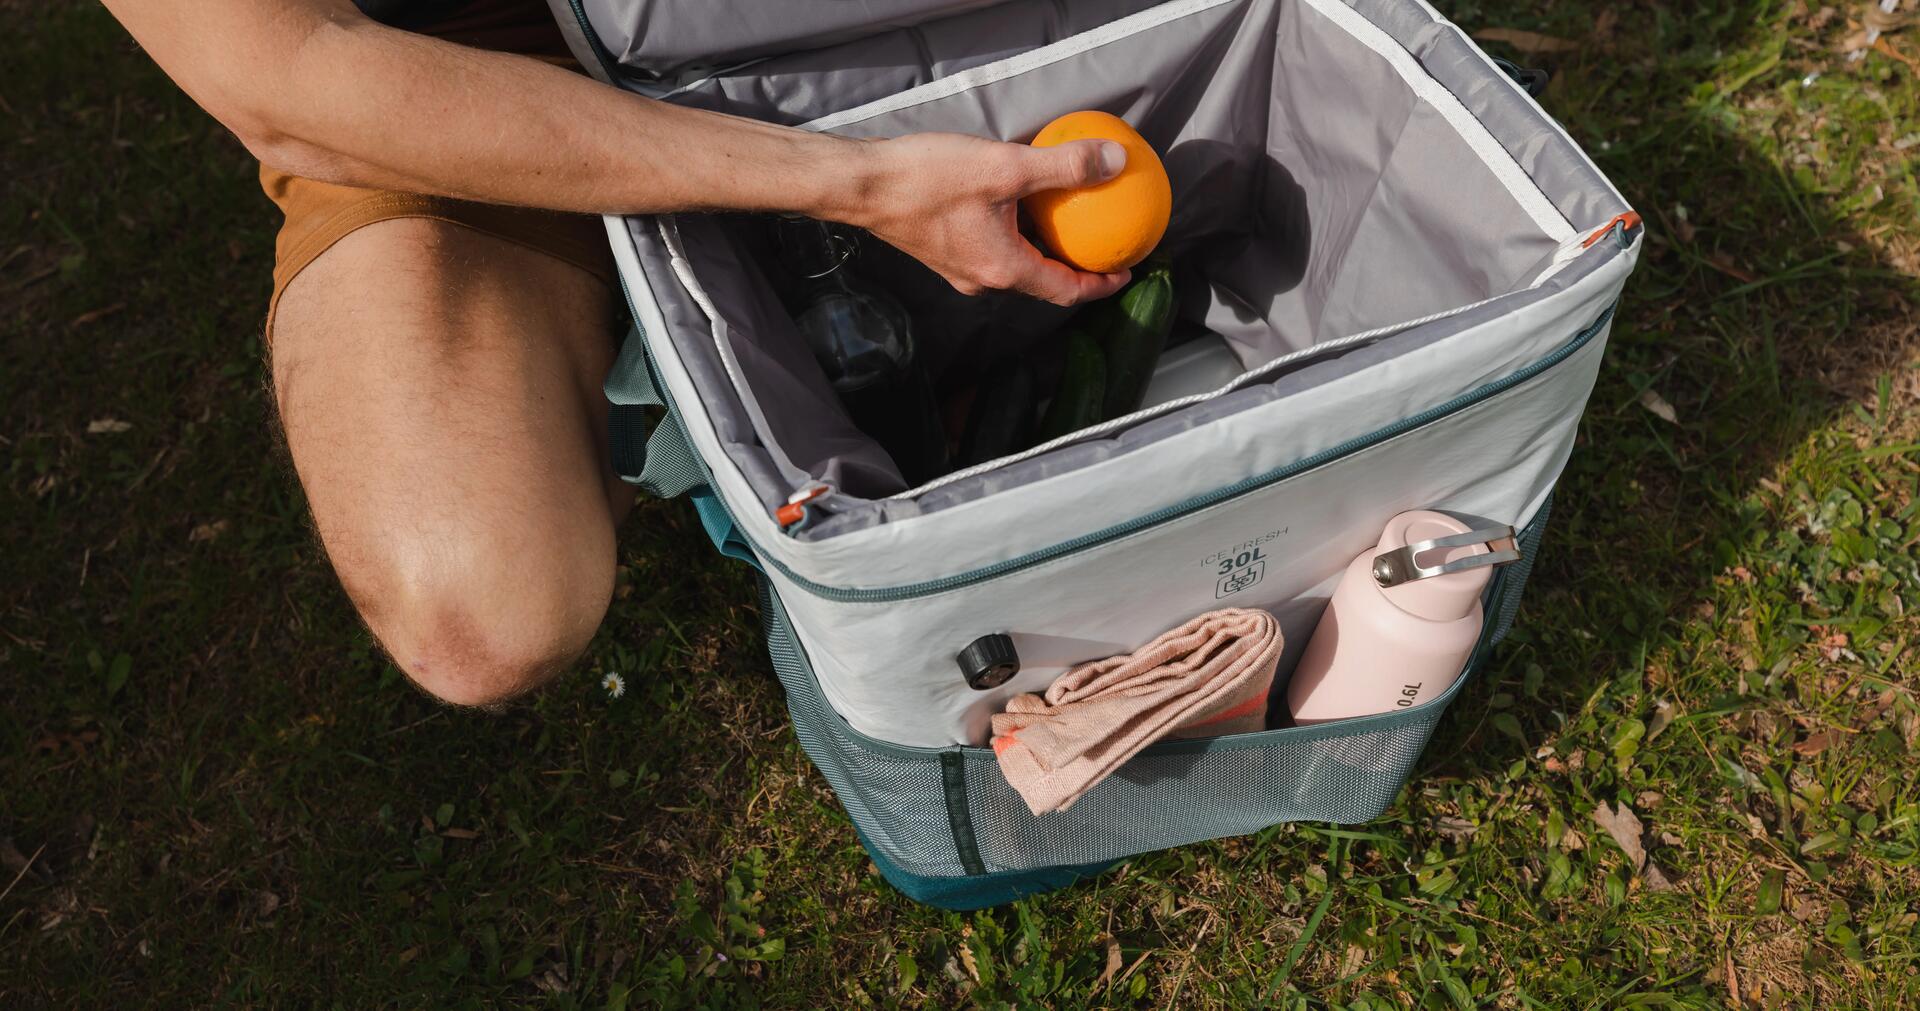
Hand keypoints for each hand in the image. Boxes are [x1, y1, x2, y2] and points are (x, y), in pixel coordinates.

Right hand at [832, 133, 1132, 305]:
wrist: (862, 185)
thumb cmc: (927, 179)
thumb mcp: (1005, 166)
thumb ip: (1064, 167)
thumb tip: (1114, 163)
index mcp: (1003, 269)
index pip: (1065, 291)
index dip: (1100, 285)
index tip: (1125, 271)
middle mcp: (982, 279)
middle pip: (1042, 282)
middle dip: (1074, 266)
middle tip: (1102, 244)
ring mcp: (959, 269)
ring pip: (1016, 265)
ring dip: (1043, 249)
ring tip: (1067, 221)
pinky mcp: (942, 251)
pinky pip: (992, 249)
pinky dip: (1016, 234)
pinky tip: (1020, 203)